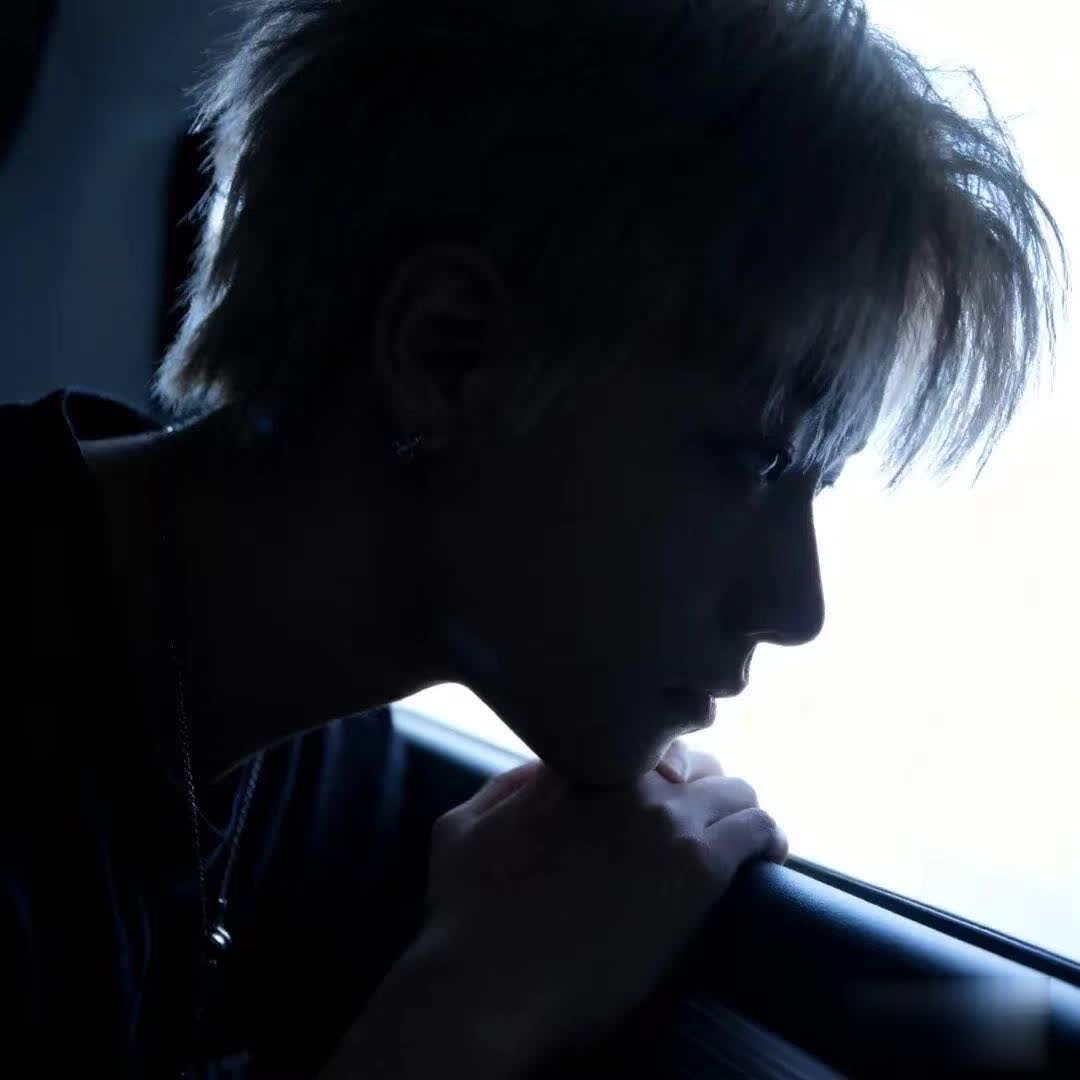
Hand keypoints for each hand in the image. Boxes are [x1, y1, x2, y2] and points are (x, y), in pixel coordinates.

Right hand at [415, 739, 787, 1065]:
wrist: (486, 986)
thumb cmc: (463, 917)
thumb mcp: (459, 830)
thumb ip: (504, 787)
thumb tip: (544, 772)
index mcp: (571, 766)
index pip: (639, 743)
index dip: (656, 769)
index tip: (666, 791)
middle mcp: (622, 780)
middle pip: (691, 762)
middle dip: (699, 788)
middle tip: (702, 822)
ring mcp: (662, 820)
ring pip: (733, 789)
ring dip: (736, 809)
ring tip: (740, 837)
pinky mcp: (696, 869)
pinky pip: (758, 830)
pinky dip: (769, 837)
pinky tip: (771, 853)